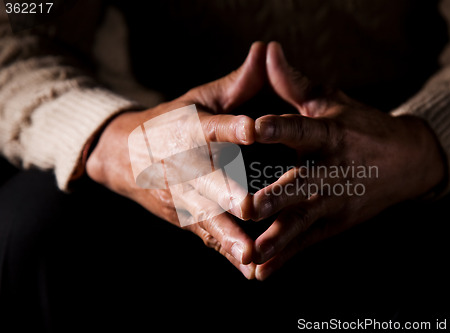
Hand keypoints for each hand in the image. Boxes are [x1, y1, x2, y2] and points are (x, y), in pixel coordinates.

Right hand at [86, 42, 266, 278]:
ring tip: (252, 254)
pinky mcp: (185, 218)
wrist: (123, 155)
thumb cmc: (172, 121)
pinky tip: (249, 270)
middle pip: (205, 181)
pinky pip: (208, 237)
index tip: (253, 129)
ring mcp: (181, 197)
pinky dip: (227, 253)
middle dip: (226, 193)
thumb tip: (264, 51)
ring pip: (207, 218)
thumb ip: (234, 84)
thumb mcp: (199, 98)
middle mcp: (182, 166)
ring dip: (229, 236)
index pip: (209, 127)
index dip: (230, 127)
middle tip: (249, 204)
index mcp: (187, 130)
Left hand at [251, 42, 445, 279]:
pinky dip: (284, 259)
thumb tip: (267, 50)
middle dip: (277, 196)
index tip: (254, 127)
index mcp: (329, 136)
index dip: (279, 128)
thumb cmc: (360, 126)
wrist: (408, 161)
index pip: (302, 130)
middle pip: (302, 185)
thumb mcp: (331, 102)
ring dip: (277, 239)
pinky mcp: (333, 226)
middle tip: (251, 205)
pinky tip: (261, 274)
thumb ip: (295, 83)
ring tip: (252, 254)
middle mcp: (331, 172)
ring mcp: (334, 203)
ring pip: (302, 222)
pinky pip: (305, 244)